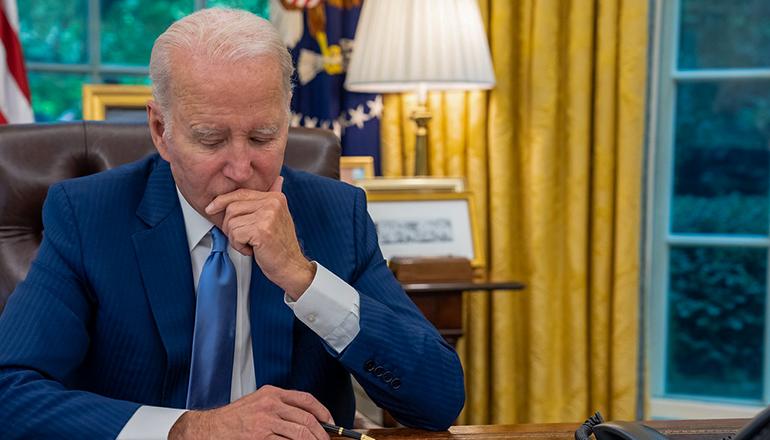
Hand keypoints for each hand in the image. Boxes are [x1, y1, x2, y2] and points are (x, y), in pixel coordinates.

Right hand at [169, 385, 333, 439]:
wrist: (208, 429)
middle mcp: (270, 404)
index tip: (330, 421)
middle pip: (307, 418)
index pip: (306, 399)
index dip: (323, 411)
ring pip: (300, 432)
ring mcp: (266, 421)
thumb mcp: (258, 403)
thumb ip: (279, 407)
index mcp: (272, 393)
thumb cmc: (232, 419)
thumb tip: (304, 418)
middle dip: (321, 433)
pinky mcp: (260, 437)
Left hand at [205, 176, 315, 299]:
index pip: (240, 193)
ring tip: (251, 244)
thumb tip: (278, 179)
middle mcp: (273, 203)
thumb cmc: (281, 246)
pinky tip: (253, 250)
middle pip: (232, 207)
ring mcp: (268, 216)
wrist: (291, 266)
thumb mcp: (277, 217)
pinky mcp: (262, 230)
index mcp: (275, 197)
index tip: (211, 208)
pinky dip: (239, 246)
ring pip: (231, 223)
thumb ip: (271, 199)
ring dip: (236, 239)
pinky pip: (235, 235)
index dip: (222, 200)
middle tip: (243, 238)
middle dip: (230, 226)